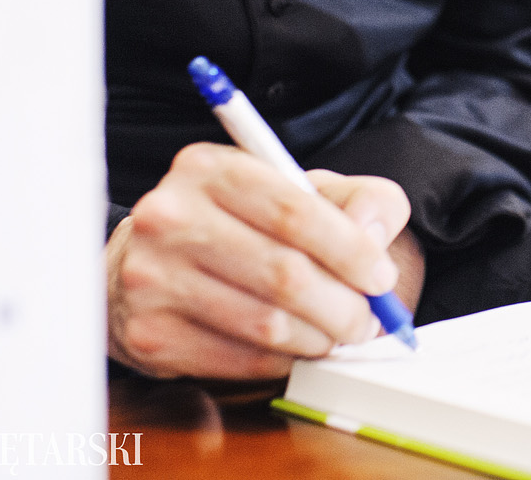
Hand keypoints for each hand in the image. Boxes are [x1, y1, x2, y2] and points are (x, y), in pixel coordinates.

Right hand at [107, 142, 411, 379]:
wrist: (154, 265)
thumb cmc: (243, 224)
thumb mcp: (301, 190)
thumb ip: (358, 198)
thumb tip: (374, 236)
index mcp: (210, 168)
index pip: (296, 212)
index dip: (352, 251)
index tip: (382, 278)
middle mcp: (169, 217)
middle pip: (284, 275)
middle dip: (344, 306)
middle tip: (368, 321)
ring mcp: (151, 277)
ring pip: (266, 324)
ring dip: (318, 339)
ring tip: (336, 335)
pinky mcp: (148, 333)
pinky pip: (239, 360)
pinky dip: (282, 361)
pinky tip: (295, 349)